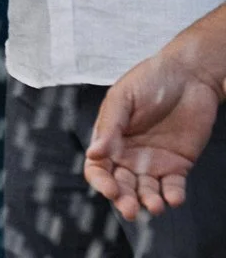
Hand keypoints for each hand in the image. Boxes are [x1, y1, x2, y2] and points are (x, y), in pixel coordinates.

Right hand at [86, 42, 224, 219]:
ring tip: (155, 206)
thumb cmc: (149, 80)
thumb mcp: (123, 98)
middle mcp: (128, 155)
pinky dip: (173, 196)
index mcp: (109, 139)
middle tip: (130, 208)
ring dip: (148, 202)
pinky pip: (173, 186)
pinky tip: (173, 198)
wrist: (190, 75)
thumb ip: (110, 126)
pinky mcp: (178, 164)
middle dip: (124, 200)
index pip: (98, 168)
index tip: (111, 190)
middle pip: (121, 185)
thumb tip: (93, 154)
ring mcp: (154, 162)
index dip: (101, 182)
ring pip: (146, 191)